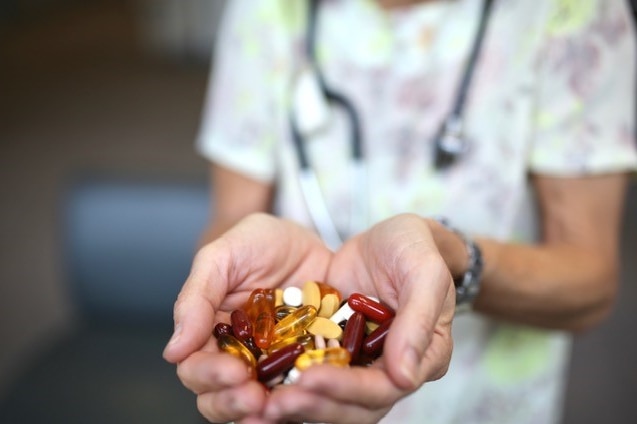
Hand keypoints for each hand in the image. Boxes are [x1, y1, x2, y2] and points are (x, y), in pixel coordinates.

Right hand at [162, 213, 332, 422]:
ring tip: (276, 406)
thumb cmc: (261, 242)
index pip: (195, 366)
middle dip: (232, 400)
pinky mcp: (305, 364)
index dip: (209, 374)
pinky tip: (306, 399)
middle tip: (254, 396)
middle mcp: (238, 354)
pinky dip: (298, 400)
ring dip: (262, 412)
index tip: (233, 371)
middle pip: (219, 394)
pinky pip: (298, 391)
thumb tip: (173, 352)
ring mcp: (272, 363)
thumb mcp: (225, 256)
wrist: (311, 236)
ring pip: (255, 403)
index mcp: (210, 331)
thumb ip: (197, 297)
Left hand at [263, 213, 455, 422]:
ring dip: (298, 401)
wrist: (391, 236)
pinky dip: (287, 379)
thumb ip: (418, 319)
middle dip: (316, 403)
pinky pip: (312, 370)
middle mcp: (390, 368)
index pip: (385, 387)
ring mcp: (359, 361)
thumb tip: (404, 377)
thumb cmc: (414, 249)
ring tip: (263, 400)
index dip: (349, 389)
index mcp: (422, 356)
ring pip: (331, 398)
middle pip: (354, 405)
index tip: (312, 377)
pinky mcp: (333, 349)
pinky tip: (258, 381)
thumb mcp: (423, 272)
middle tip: (277, 401)